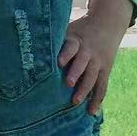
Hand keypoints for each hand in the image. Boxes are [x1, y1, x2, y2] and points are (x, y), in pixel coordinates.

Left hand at [59, 0, 133, 114]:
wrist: (107, 23)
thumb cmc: (80, 30)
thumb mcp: (68, 30)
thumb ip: (55, 40)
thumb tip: (28, 48)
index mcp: (77, 40)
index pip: (71, 47)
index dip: (65, 54)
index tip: (58, 62)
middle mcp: (89, 52)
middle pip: (83, 63)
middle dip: (76, 73)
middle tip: (68, 84)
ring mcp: (99, 62)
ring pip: (93, 77)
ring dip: (85, 90)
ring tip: (75, 102)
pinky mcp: (106, 70)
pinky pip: (102, 86)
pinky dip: (98, 99)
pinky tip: (91, 111)